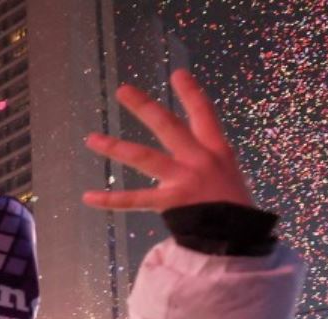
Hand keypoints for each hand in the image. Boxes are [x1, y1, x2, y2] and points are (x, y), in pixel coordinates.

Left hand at [82, 69, 253, 211]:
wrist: (239, 235)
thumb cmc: (234, 208)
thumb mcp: (230, 175)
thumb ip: (210, 162)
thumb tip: (194, 157)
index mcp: (217, 150)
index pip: (204, 114)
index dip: (191, 93)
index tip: (178, 73)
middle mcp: (199, 158)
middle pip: (168, 125)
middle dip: (144, 107)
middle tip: (123, 91)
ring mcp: (183, 179)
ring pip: (143, 157)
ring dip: (115, 147)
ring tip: (91, 139)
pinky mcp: (170, 201)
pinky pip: (134, 200)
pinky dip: (110, 200)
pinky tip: (87, 197)